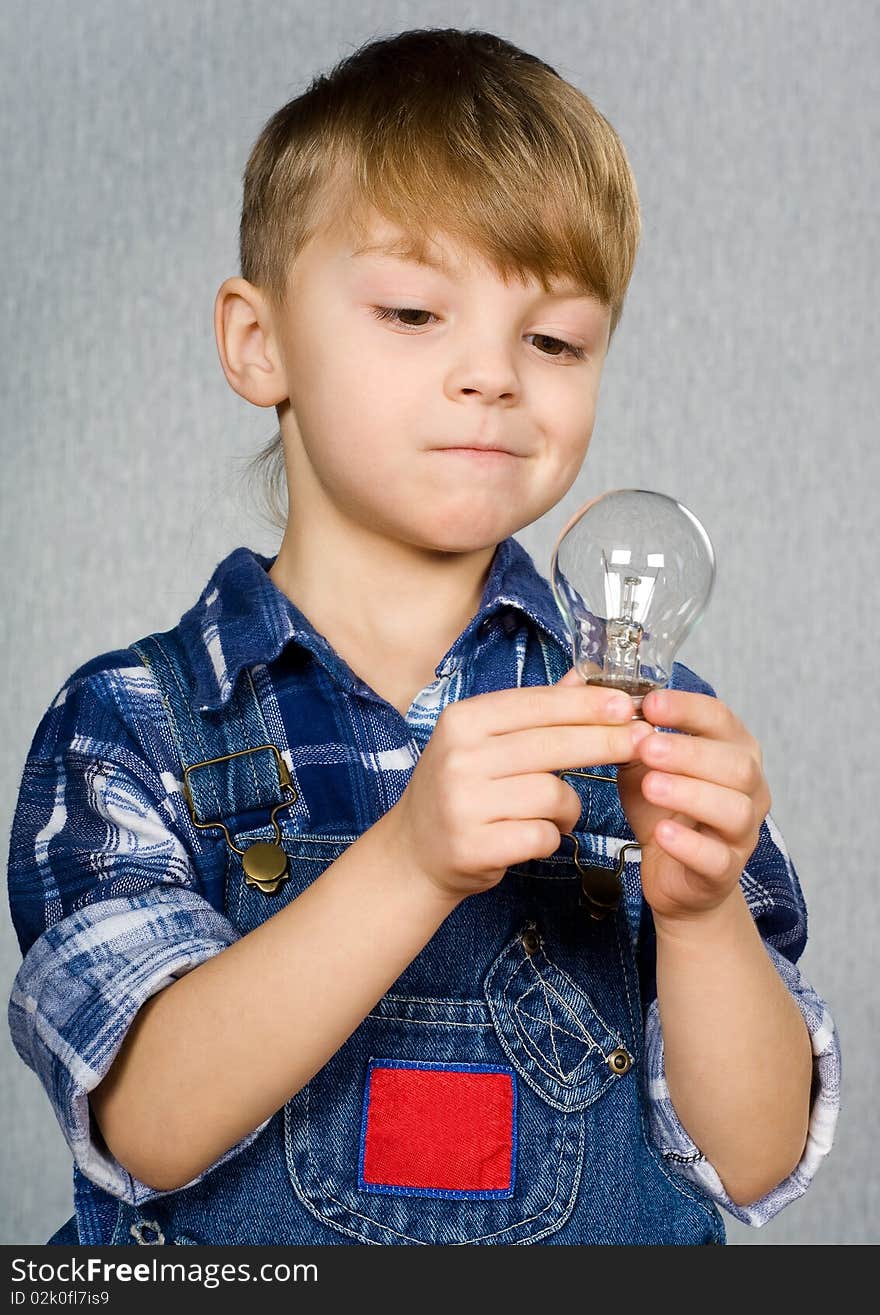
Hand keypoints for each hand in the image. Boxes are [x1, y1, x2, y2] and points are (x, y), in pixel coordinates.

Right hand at [389, 673, 647, 902]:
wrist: (415, 853)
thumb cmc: (460, 790)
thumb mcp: (484, 740)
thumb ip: (534, 711)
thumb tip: (583, 676)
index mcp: (463, 720)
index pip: (538, 705)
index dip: (587, 705)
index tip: (626, 706)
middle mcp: (459, 756)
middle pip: (553, 746)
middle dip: (605, 743)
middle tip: (641, 743)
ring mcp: (463, 803)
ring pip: (553, 794)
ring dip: (569, 807)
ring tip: (559, 813)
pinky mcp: (474, 846)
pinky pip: (542, 835)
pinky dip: (552, 836)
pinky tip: (539, 835)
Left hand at [613, 685, 771, 923]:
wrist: (672, 873)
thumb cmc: (662, 809)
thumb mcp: (640, 763)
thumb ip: (626, 729)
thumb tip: (585, 684)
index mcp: (731, 750)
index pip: (720, 718)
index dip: (687, 709)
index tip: (649, 703)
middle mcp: (749, 788)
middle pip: (736, 764)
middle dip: (689, 753)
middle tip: (646, 747)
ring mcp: (742, 832)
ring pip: (734, 809)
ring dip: (690, 794)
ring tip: (651, 786)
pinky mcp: (726, 871)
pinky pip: (717, 858)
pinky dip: (689, 845)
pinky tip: (661, 834)